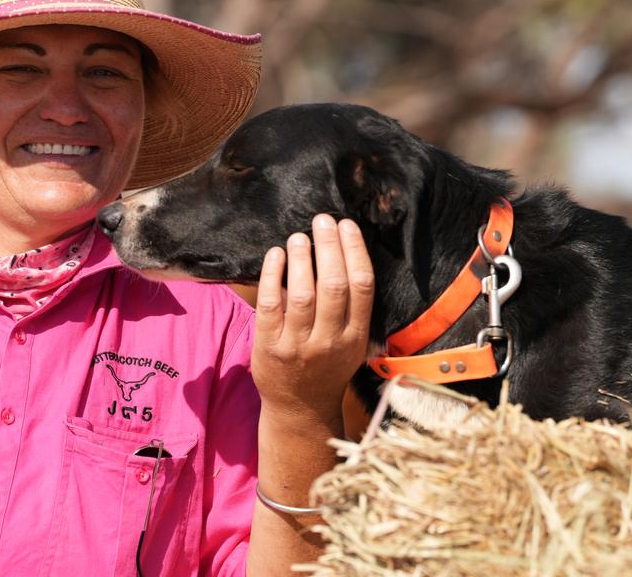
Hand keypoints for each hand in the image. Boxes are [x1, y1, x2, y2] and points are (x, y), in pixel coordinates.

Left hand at [251, 214, 374, 428]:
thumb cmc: (327, 368)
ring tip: (299, 237)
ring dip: (301, 258)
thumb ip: (352, 308)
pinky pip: (271, 304)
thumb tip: (344, 252)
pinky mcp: (269, 346)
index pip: (362, 286)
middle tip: (323, 221)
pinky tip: (275, 255)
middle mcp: (330, 341)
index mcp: (356, 336)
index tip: (347, 226)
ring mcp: (298, 345)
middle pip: (333, 285)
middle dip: (329, 247)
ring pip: (302, 293)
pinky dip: (273, 275)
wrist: (300, 409)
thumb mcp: (352, 344)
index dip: (355, 251)